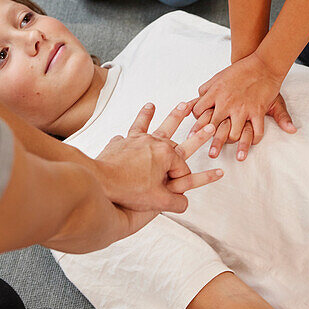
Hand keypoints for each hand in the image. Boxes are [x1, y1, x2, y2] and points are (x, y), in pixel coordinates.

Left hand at [96, 101, 221, 212]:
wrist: (100, 180)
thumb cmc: (128, 189)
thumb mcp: (158, 202)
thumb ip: (177, 202)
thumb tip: (184, 203)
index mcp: (166, 155)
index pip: (182, 168)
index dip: (180, 181)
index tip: (175, 190)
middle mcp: (154, 142)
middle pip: (178, 138)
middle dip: (196, 134)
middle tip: (208, 125)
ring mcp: (138, 140)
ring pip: (159, 124)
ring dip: (172, 115)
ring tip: (183, 105)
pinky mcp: (124, 141)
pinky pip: (134, 128)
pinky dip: (142, 119)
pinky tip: (146, 111)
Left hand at [190, 54, 294, 159]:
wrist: (262, 64)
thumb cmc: (239, 70)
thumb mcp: (218, 77)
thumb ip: (206, 89)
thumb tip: (197, 97)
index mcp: (215, 94)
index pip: (199, 112)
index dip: (197, 122)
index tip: (196, 131)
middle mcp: (226, 103)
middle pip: (214, 127)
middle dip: (212, 142)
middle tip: (211, 154)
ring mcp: (242, 108)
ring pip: (234, 134)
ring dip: (235, 143)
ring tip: (235, 152)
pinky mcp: (258, 111)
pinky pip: (256, 131)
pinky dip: (255, 139)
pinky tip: (253, 143)